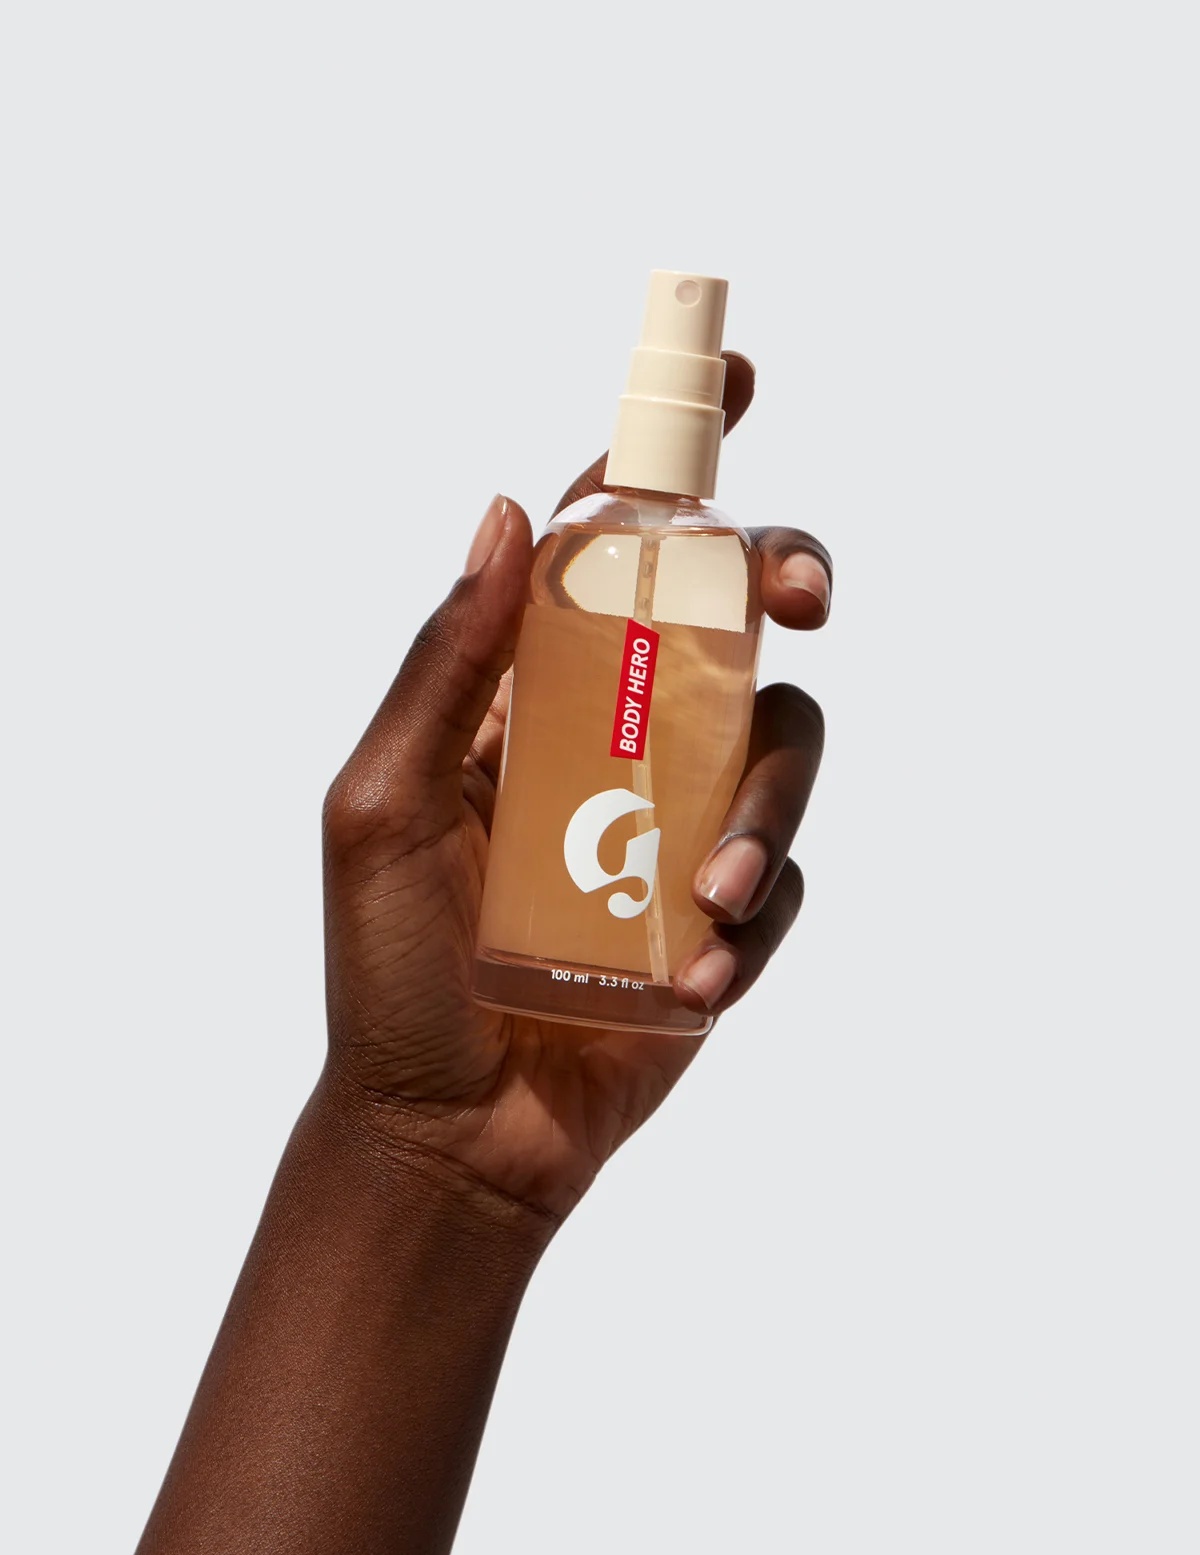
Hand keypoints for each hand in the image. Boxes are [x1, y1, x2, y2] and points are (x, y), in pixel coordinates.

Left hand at [322, 354, 830, 1220]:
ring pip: (780, 749)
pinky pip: (783, 883)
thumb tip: (501, 512)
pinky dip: (751, 922)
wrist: (449, 1134)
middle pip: (730, 619)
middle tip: (805, 595)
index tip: (739, 383)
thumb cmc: (391, 975)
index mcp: (528, 697)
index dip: (669, 465)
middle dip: (784, 577)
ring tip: (707, 899)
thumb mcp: (383, 808)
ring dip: (764, 810)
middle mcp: (616, 740)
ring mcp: (678, 827)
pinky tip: (691, 982)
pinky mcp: (724, 918)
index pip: (603, 555)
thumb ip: (443, 667)